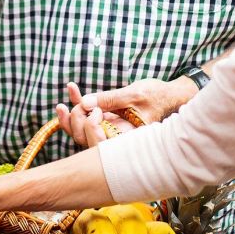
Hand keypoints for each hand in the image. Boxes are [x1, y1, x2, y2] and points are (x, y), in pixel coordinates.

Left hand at [55, 78, 197, 146]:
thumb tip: (85, 103)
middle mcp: (115, 139)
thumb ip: (110, 99)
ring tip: (66, 96)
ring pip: (82, 130)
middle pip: (85, 139)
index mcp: (125, 139)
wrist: (168, 94)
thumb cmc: (156, 95)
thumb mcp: (133, 94)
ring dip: (71, 114)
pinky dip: (78, 103)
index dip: (89, 129)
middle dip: (75, 120)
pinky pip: (87, 116)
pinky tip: (72, 88)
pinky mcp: (107, 120)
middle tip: (80, 101)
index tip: (93, 109)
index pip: (99, 145)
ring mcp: (109, 130)